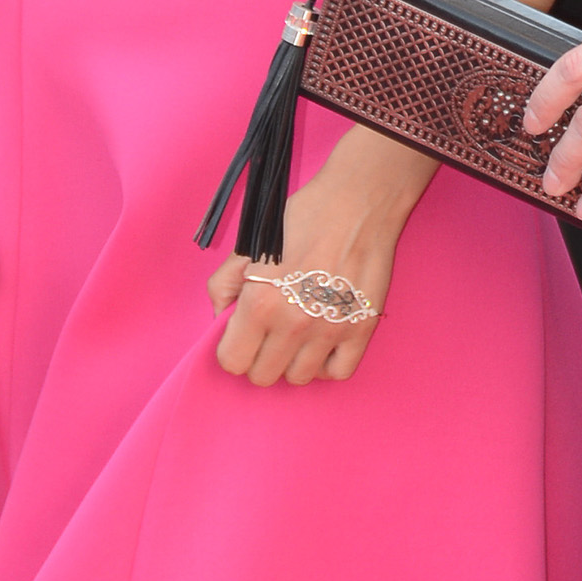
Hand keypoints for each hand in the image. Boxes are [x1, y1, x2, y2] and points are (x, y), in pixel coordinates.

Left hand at [208, 128, 430, 387]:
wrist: (359, 202)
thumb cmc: (303, 217)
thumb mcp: (251, 244)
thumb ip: (225, 285)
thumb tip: (219, 318)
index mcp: (260, 302)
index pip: (232, 361)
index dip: (232, 349)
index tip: (241, 335)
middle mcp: (294, 324)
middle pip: (263, 376)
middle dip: (258, 357)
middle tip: (268, 334)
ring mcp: (330, 331)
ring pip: (298, 378)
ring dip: (292, 361)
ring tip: (296, 335)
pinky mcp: (361, 330)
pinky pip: (337, 373)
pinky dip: (326, 364)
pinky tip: (322, 342)